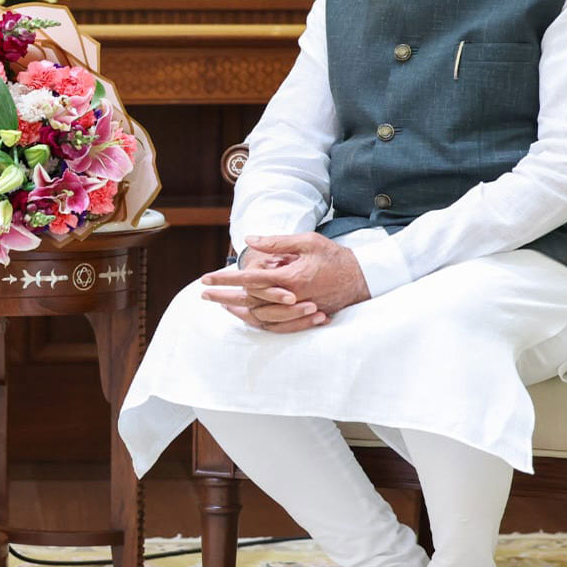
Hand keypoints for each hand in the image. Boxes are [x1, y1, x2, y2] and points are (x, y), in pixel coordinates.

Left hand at [199, 246, 327, 332]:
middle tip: (203, 295)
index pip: (249, 280)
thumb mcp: (307, 242)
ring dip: (237, 310)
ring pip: (259, 316)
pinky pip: (274, 325)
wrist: (362, 279)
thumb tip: (249, 240)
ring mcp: (296, 310)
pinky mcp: (303, 317)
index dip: (225, 279)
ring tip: (220, 304)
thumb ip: (277, 243)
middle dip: (223, 297)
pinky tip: (245, 315)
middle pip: (248, 301)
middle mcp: (291, 298)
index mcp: (289, 278)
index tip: (206, 280)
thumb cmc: (335, 257)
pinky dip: (256, 321)